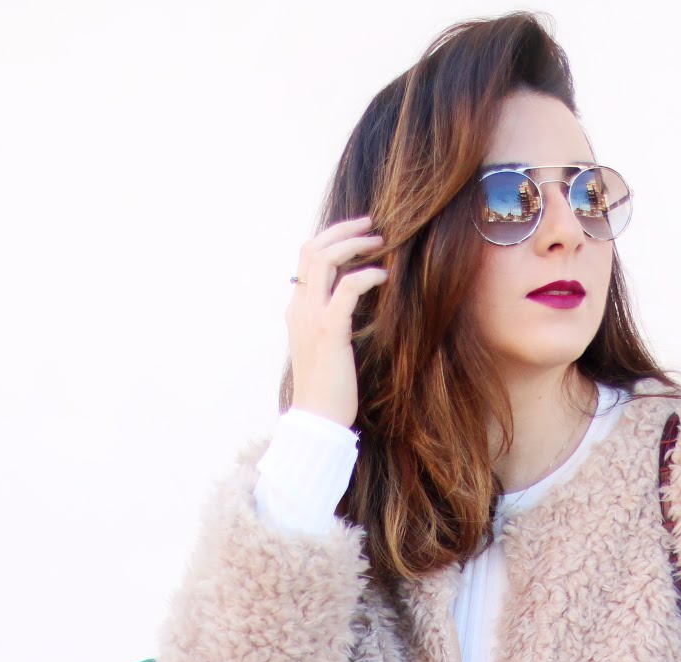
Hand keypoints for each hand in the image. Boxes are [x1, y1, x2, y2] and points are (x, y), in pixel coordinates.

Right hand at [284, 214, 387, 428]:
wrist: (317, 418)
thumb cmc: (328, 386)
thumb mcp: (326, 345)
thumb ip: (332, 320)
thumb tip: (353, 303)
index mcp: (297, 308)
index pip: (306, 258)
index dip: (331, 238)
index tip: (358, 233)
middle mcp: (299, 307)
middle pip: (311, 249)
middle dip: (341, 230)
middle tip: (371, 224)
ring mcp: (311, 317)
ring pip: (323, 260)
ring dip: (353, 244)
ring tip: (379, 241)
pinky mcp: (329, 331)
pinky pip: (347, 289)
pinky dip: (366, 275)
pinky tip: (383, 276)